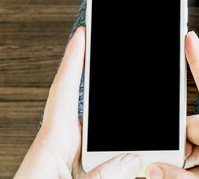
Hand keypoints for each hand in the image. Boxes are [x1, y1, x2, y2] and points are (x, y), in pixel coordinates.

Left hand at [13, 28, 141, 178]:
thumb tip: (132, 158)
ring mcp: (68, 164)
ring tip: (148, 139)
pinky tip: (137, 162)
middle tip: (140, 85)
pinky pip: (102, 161)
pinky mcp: (76, 176)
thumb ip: (102, 176)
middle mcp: (60, 149)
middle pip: (94, 115)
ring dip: (123, 140)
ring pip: (103, 141)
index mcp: (51, 143)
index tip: (83, 33)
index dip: (74, 60)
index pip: (64, 92)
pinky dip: (120, 160)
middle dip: (115, 101)